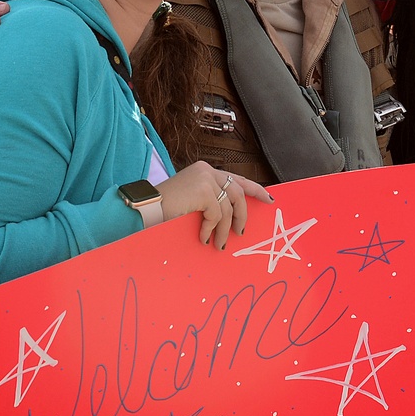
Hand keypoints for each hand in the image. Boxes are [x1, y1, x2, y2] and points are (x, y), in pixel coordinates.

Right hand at [156, 161, 272, 249]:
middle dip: (243, 214)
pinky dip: (211, 229)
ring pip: (229, 207)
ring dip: (225, 229)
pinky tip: (202, 237)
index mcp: (205, 171)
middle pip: (238, 192)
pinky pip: (217, 214)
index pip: (236, 179)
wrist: (145, 210)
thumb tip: (234, 216)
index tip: (269, 199)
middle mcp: (207, 170)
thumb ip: (211, 201)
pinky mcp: (203, 190)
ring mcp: (205, 178)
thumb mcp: (193, 201)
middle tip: (242, 233)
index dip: (254, 190)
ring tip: (220, 244)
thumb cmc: (166, 210)